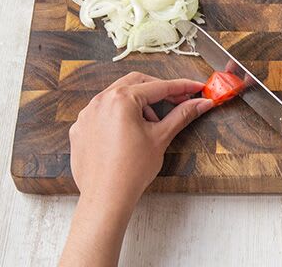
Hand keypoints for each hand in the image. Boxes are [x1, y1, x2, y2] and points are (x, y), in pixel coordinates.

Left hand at [60, 72, 212, 266]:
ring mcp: (87, 114)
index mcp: (121, 99)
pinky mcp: (80, 128)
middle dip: (159, 90)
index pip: (159, 87)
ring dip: (139, 103)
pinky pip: (103, 111)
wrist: (106, 198)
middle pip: (136, 83)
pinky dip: (119, 115)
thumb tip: (200, 103)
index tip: (195, 88)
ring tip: (152, 123)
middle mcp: (101, 101)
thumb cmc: (131, 171)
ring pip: (118, 95)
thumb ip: (182, 115)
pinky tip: (130, 131)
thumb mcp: (161, 138)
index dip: (181, 87)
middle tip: (178, 101)